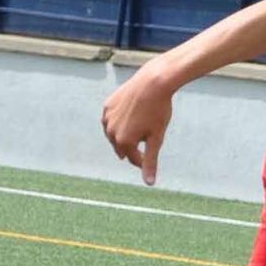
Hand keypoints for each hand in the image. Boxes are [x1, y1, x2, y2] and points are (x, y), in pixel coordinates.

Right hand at [101, 64, 172, 184]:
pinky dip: (120, 121)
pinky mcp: (107, 106)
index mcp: (123, 143)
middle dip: (134, 144)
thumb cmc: (158, 111)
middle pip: (123, 147)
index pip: (133, 159)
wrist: (153, 82)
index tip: (154, 145)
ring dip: (126, 133)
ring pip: (116, 134)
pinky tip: (131, 113)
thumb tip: (149, 184)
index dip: (145, 156)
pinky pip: (112, 120)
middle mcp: (110, 132)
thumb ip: (150, 162)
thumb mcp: (156, 139)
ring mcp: (107, 118)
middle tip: (147, 130)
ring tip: (140, 122)